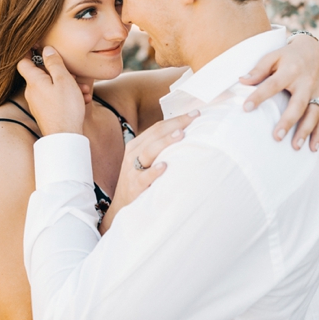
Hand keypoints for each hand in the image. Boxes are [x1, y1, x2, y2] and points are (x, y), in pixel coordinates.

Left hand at [16, 46, 85, 134]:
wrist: (66, 139)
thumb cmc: (65, 108)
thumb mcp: (63, 80)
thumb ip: (54, 63)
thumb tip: (46, 49)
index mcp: (34, 82)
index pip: (24, 62)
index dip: (29, 51)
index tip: (37, 44)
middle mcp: (32, 92)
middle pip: (42, 74)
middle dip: (60, 71)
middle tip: (74, 74)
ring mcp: (38, 104)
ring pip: (52, 87)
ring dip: (68, 85)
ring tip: (83, 90)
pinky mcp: (45, 113)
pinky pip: (55, 98)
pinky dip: (67, 96)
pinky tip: (82, 100)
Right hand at [99, 111, 198, 232]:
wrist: (123, 206)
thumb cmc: (140, 179)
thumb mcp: (145, 160)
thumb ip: (159, 148)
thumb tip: (185, 134)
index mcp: (137, 144)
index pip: (158, 127)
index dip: (176, 119)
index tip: (194, 114)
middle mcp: (133, 153)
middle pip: (155, 134)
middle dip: (176, 124)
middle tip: (193, 118)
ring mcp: (132, 170)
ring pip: (149, 151)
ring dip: (165, 142)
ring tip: (181, 135)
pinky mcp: (134, 186)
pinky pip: (143, 177)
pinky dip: (154, 171)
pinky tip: (164, 166)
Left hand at [239, 32, 318, 151]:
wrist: (315, 50)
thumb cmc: (288, 56)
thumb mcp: (273, 56)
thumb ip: (258, 69)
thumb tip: (241, 81)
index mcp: (290, 70)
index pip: (272, 84)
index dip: (259, 96)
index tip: (246, 108)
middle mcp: (306, 82)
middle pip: (298, 104)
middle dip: (288, 121)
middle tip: (277, 137)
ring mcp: (317, 92)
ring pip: (313, 114)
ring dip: (305, 131)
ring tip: (295, 146)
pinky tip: (313, 149)